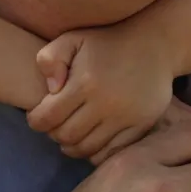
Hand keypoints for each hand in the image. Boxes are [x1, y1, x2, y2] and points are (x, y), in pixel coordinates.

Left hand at [28, 18, 174, 159]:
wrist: (154, 45)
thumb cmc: (106, 42)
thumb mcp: (72, 39)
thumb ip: (50, 59)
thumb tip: (51, 90)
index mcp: (85, 82)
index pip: (48, 117)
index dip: (36, 121)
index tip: (37, 117)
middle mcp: (105, 103)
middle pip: (66, 136)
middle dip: (53, 133)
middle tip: (54, 125)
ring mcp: (125, 118)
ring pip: (87, 148)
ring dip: (72, 146)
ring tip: (71, 134)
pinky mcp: (141, 126)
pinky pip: (111, 152)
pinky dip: (96, 152)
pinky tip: (91, 140)